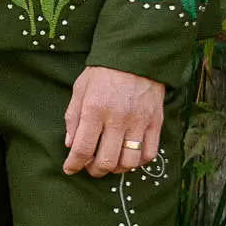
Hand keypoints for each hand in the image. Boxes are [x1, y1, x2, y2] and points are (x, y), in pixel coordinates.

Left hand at [62, 64, 164, 178]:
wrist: (136, 55)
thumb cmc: (103, 72)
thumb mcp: (80, 89)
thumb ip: (73, 118)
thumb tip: (70, 144)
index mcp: (94, 109)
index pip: (82, 149)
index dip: (73, 165)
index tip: (70, 169)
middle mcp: (117, 119)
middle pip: (106, 161)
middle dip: (94, 170)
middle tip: (90, 167)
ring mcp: (139, 122)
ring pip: (128, 162)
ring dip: (116, 169)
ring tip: (110, 162)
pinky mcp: (155, 122)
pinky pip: (149, 153)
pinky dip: (137, 161)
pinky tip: (129, 156)